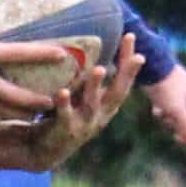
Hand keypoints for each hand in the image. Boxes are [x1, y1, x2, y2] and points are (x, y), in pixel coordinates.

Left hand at [26, 38, 143, 171]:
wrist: (47, 150)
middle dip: (128, 72)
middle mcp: (101, 114)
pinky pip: (66, 115)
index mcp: (107, 105)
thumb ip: (88, 80)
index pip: (123, 80)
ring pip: (93, 103)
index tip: (130, 36)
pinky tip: (62, 91)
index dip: (129, 61)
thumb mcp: (82, 98)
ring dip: (96, 86)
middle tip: (138, 55)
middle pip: (119, 92)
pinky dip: (65, 103)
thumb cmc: (67, 116)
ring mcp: (85, 124)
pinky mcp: (66, 131)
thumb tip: (90, 48)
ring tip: (99, 69)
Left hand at [143, 63, 185, 150]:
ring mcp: (181, 90)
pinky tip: (156, 111)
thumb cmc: (165, 86)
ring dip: (175, 121)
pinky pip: (172, 104)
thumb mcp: (175, 109)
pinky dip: (165, 112)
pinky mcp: (168, 87)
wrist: (151, 61)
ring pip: (184, 112)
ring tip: (164, 120)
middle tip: (178, 139)